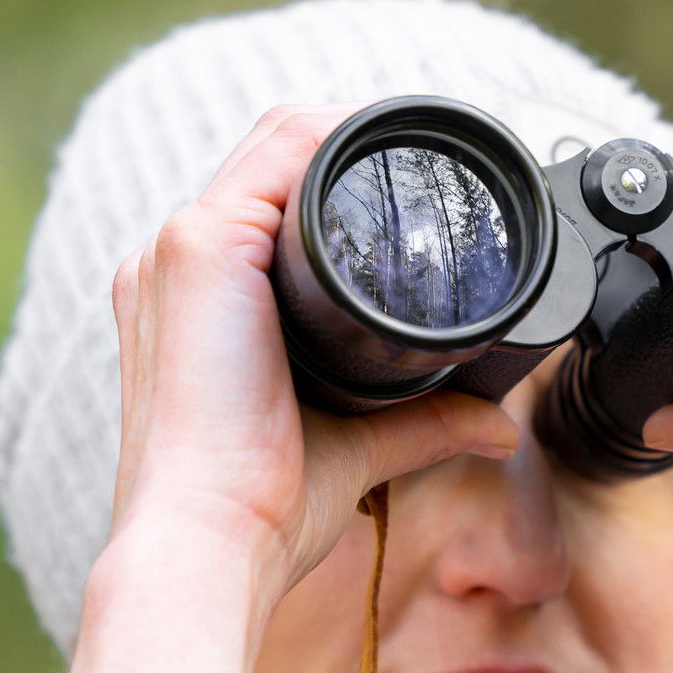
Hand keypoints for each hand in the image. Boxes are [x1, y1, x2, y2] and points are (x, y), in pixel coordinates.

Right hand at [61, 106, 516, 672]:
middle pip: (275, 158)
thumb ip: (425, 423)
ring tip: (427, 150)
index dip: (342, 180)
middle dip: (357, 148)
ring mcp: (182, 248)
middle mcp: (175, 263)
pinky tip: (388, 150)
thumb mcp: (357, 448)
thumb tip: (497, 427)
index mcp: (195, 301)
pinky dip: (335, 138)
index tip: (414, 196)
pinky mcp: (200, 248)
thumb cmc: (260, 508)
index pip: (268, 202)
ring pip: (279, 143)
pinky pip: (276, 156)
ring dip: (353, 132)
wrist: (210, 540)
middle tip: (438, 167)